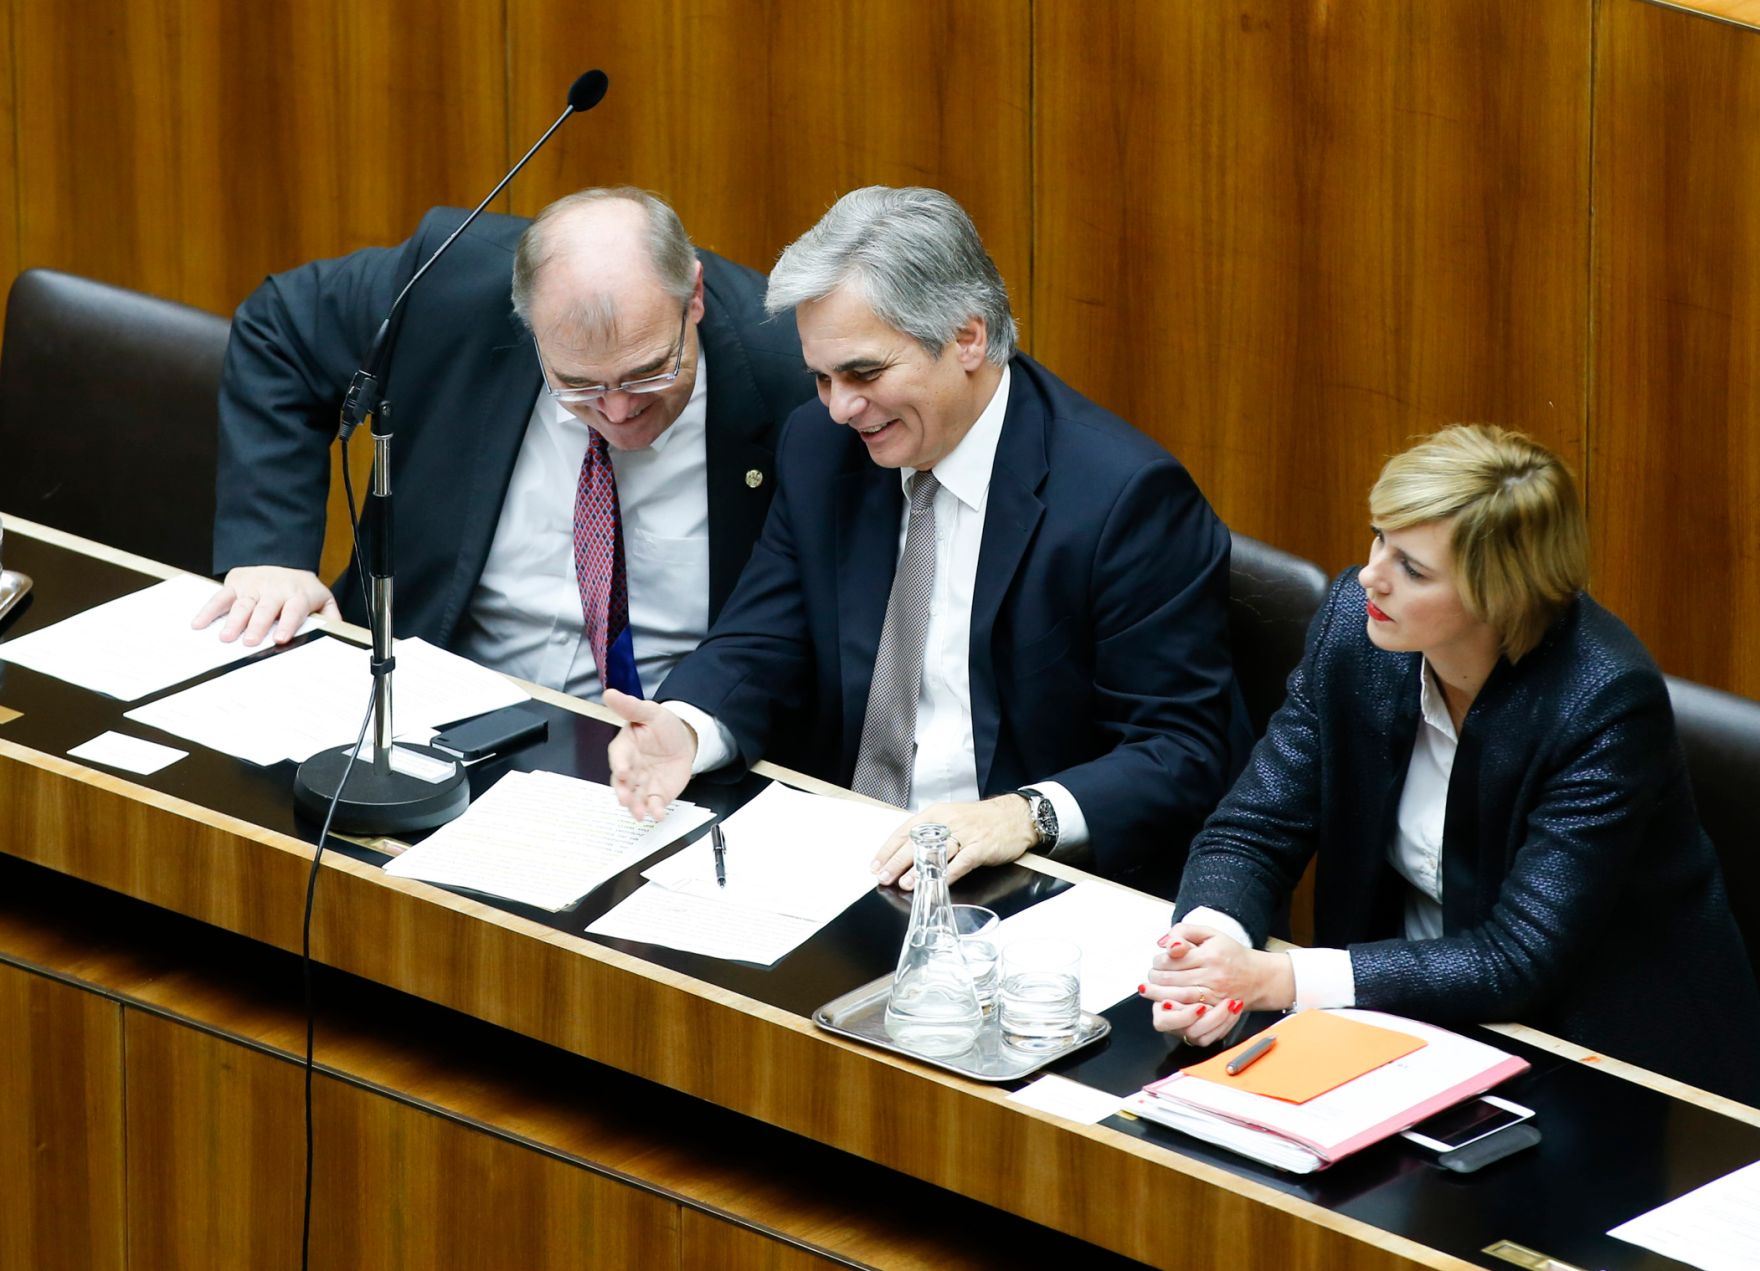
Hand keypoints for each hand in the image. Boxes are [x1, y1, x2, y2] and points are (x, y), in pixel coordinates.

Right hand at [192, 566, 338, 646]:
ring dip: (233, 620)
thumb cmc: (300, 589)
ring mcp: (253, 586)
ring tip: (225, 637)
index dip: (287, 623)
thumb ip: (330, 615)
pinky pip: (220, 597)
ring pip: (242, 604)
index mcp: (297, 595)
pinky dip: (209, 610)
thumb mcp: (321, 598)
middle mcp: (275, 589)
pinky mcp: (236, 584)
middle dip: (257, 625)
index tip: (281, 638)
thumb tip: (338, 632)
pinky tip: (199, 623)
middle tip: (250, 642)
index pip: (293, 610)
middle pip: (265, 608)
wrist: (282, 558)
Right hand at [605, 689, 697, 820]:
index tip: (623, 771)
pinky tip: (658, 816)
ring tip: (639, 813)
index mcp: (625, 747)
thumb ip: (630, 707)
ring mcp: (642, 783)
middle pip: (622, 782)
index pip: (618, 757)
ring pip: (635, 797)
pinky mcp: (656, 794)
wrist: (685, 740)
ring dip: (635, 806)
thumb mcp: (650, 712)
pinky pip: (653, 804)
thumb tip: (609, 693)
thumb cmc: (662, 726)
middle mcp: (630, 768)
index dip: (620, 764)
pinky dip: (655, 811)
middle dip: (623, 792)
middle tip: (625, 799)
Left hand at [871, 794, 1037, 889]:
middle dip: (897, 861)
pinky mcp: (982, 847)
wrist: (1015, 816)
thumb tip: (905, 856)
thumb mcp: (952, 819)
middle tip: (883, 876)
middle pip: (917, 842)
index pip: (905, 831)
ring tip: (905, 883)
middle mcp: (949, 822)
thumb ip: (931, 835)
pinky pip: (962, 862)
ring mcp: (966, 834)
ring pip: (937, 852)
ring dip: (919, 869)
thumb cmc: (981, 820)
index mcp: (937, 814)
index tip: (875, 864)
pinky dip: (949, 874)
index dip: (888, 849)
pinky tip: (938, 884)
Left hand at [1142, 923, 1294, 1045]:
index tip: (1157, 962)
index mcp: (1208, 956)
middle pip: (1171, 980)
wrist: (1258, 976)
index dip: (1158, 962)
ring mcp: (1216, 995)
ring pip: (1179, 998)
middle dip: (1155, 980)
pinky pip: (1193, 1014)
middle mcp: (1213, 976)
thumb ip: (1184, 931)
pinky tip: (1169, 1006)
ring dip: (1160, 996)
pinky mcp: (1217, 1009)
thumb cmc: (1231, 953)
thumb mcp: (1209, 933)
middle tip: (1149, 979)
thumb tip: (1165, 944)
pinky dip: (1178, 1011)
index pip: (1171, 960)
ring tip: (1150, 992)